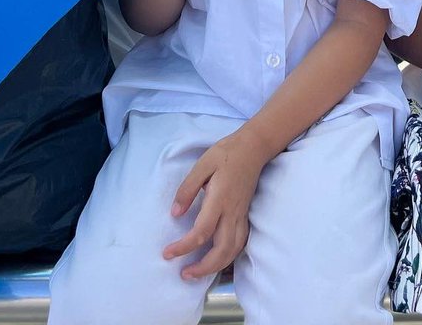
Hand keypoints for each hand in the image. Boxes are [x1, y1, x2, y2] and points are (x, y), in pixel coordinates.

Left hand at [164, 129, 264, 279]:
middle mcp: (232, 212)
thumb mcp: (202, 165)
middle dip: (202, 268)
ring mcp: (241, 215)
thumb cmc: (226, 154)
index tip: (167, 253)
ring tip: (198, 272)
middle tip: (184, 274)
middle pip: (221, 251)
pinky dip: (229, 257)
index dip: (183, 247)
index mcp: (219, 200)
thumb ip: (187, 189)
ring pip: (233, 251)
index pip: (201, 232)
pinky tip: (218, 259)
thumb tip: (174, 214)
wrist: (254, 148)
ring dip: (216, 267)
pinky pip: (240, 243)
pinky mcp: (245, 215)